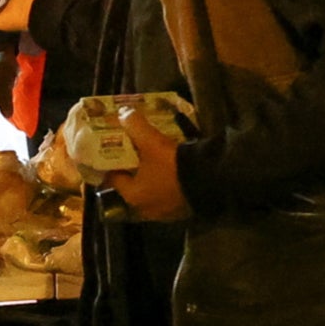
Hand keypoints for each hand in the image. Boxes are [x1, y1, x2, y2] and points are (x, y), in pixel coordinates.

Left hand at [107, 104, 190, 222]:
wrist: (211, 180)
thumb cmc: (172, 165)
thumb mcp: (152, 141)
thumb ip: (135, 125)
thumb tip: (124, 113)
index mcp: (132, 196)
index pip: (113, 179)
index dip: (113, 163)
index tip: (116, 151)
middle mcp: (145, 209)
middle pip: (133, 186)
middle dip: (134, 171)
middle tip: (136, 153)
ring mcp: (164, 213)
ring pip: (151, 192)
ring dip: (152, 178)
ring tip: (156, 160)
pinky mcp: (182, 212)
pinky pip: (168, 196)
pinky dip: (168, 185)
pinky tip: (174, 171)